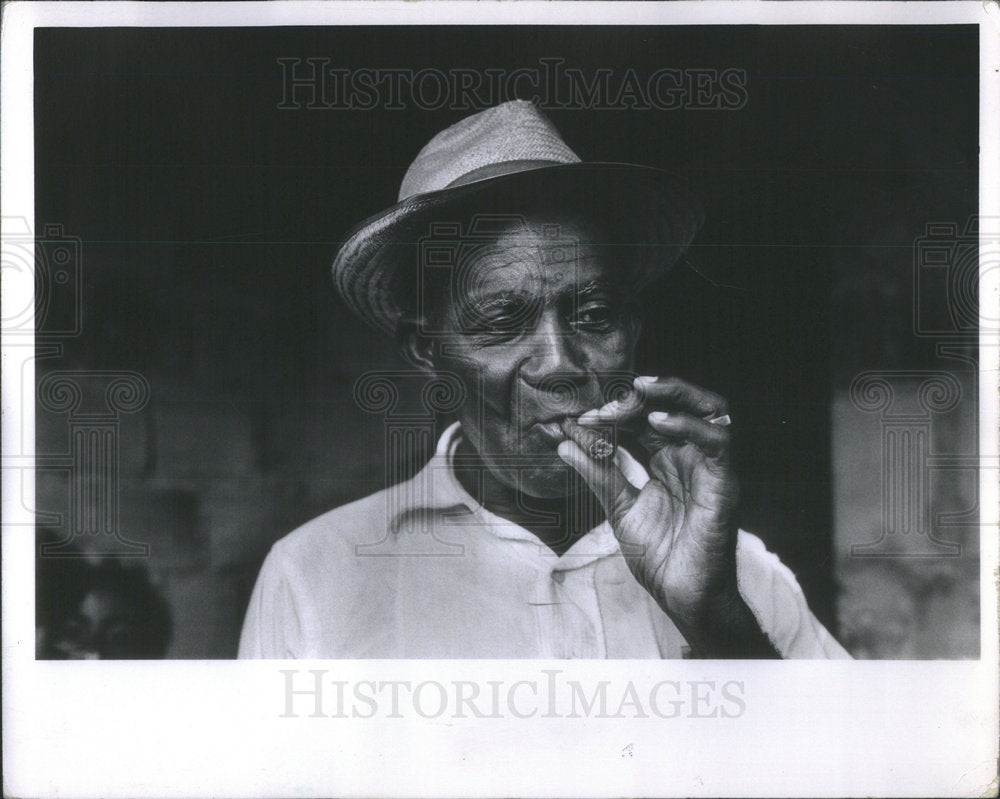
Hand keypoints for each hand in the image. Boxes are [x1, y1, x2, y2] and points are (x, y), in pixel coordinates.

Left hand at [557, 376, 775, 657]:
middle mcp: (689, 457)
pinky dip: (690, 425)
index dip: (612, 413)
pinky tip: (658, 422)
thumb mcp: (618, 508)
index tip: (581, 421)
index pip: (642, 419)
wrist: (681, 596)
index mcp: (665, 460)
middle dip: (634, 401)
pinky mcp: (724, 483)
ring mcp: (709, 467)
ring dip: (672, 393)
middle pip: (672, 405)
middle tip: (602, 410)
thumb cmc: (658, 556)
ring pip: (707, 409)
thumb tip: (565, 443)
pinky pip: (718, 441)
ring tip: (637, 392)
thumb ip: (597, 473)